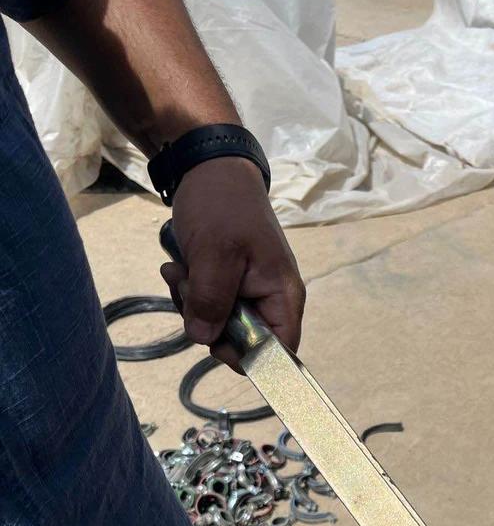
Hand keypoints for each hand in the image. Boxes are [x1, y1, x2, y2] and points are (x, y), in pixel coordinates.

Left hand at [160, 157, 304, 370]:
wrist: (208, 167)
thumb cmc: (221, 205)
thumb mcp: (214, 253)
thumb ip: (212, 300)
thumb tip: (204, 339)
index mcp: (282, 295)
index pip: (280, 352)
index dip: (250, 358)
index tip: (214, 341)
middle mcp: (271, 300)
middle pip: (244, 342)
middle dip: (209, 323)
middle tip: (189, 289)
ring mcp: (249, 293)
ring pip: (220, 326)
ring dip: (192, 306)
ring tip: (181, 272)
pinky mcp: (228, 285)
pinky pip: (208, 308)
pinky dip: (190, 294)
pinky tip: (180, 269)